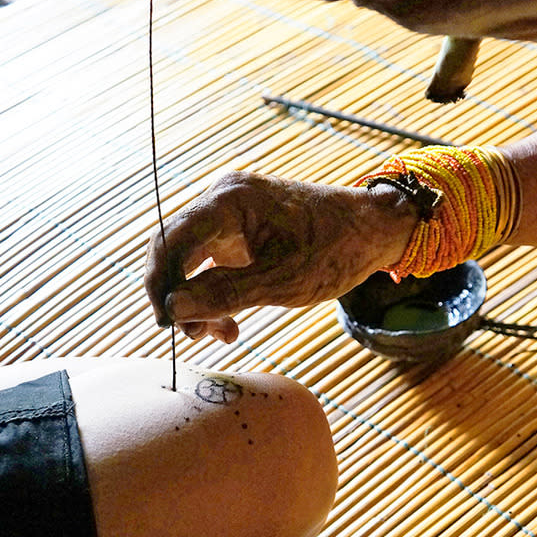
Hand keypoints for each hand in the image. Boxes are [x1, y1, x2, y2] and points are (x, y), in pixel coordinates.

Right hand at [144, 170, 414, 341]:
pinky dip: (216, 294)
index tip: (167, 324)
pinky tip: (230, 324)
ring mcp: (230, 216)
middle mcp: (222, 201)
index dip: (161, 284)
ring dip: (198, 301)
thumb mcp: (281, 281)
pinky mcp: (241, 234)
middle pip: (175, 251)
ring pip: (192, 262)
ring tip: (222, 334)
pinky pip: (212, 265)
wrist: (374, 231)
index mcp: (229, 201)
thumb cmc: (336, 249)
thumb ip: (224, 294)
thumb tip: (174, 309)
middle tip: (193, 336)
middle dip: (179, 296)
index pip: (170, 240)